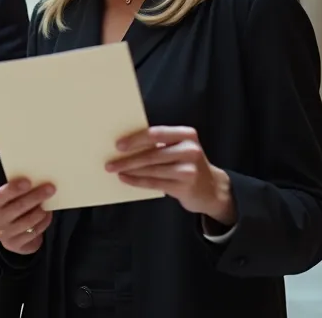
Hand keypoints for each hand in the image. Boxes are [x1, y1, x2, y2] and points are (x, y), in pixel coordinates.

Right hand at [0, 179, 54, 254]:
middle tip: (50, 189)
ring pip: (27, 221)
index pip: (2, 195)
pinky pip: (33, 232)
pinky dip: (43, 223)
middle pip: (18, 207)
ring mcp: (4, 233)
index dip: (14, 188)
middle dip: (35, 196)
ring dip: (41, 212)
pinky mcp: (14, 244)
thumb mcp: (15, 201)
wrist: (15, 237)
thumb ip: (23, 193)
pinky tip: (46, 217)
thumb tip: (39, 183)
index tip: (28, 181)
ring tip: (48, 206)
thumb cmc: (18, 212)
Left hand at [106, 126, 236, 225]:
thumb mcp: (179, 148)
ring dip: (130, 170)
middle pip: (152, 154)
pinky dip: (137, 181)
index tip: (118, 145)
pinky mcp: (185, 187)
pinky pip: (155, 183)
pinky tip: (125, 179)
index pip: (157, 134)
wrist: (211, 188)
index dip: (136, 139)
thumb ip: (159, 144)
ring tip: (115, 170)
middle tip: (110, 163)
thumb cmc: (187, 164)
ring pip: (152, 169)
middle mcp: (190, 150)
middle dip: (128, 159)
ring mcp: (189, 169)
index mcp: (187, 135)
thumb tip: (125, 145)